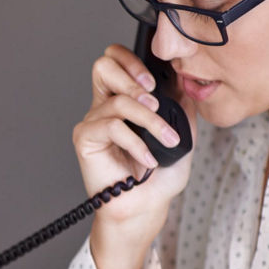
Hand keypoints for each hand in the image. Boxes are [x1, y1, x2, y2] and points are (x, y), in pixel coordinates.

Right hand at [73, 44, 196, 268]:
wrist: (146, 208)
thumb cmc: (159, 176)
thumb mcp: (181, 133)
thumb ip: (181, 104)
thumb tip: (183, 77)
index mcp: (123, 99)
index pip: (115, 60)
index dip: (132, 60)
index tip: (156, 80)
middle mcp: (104, 106)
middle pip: (103, 65)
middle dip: (134, 77)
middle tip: (156, 102)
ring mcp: (93, 122)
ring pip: (118, 101)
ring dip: (150, 120)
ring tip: (166, 139)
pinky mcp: (85, 139)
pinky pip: (111, 126)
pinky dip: (136, 142)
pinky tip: (147, 159)